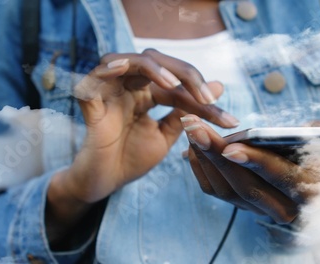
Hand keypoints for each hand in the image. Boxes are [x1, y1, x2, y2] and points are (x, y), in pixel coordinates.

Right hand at [55, 49, 239, 203]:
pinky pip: (94, 77)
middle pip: (155, 61)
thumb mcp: (166, 136)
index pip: (177, 85)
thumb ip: (187, 112)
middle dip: (184, 73)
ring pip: (128, 61)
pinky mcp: (90, 101)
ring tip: (173, 84)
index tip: (230, 121)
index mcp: (146, 93)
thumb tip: (218, 86)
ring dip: (152, 68)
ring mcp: (109, 91)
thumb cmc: (131, 159)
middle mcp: (128, 87)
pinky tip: (124, 70)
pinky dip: (109, 69)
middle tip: (207, 97)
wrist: (104, 184)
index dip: (203, 98)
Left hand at [182, 114, 319, 223]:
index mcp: (307, 189)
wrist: (303, 181)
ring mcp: (257, 209)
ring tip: (190, 128)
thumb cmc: (316, 153)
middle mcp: (282, 206)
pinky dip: (200, 169)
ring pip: (225, 188)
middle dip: (216, 154)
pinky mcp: (239, 206)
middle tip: (194, 125)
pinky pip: (214, 191)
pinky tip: (191, 147)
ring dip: (203, 158)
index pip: (280, 178)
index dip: (256, 163)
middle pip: (245, 185)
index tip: (231, 147)